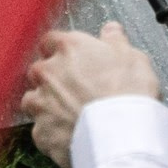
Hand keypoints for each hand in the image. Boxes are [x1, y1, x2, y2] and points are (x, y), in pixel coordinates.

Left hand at [21, 22, 158, 167]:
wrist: (121, 135)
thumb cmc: (128, 94)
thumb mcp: (133, 57)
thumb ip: (115, 41)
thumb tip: (110, 32)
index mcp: (69, 48)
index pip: (51, 40)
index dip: (62, 51)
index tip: (73, 59)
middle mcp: (48, 72)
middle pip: (40, 71)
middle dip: (54, 79)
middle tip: (77, 90)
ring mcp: (40, 104)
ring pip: (34, 100)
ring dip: (48, 105)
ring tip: (72, 115)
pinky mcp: (41, 133)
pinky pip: (42, 130)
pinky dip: (53, 133)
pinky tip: (72, 135)